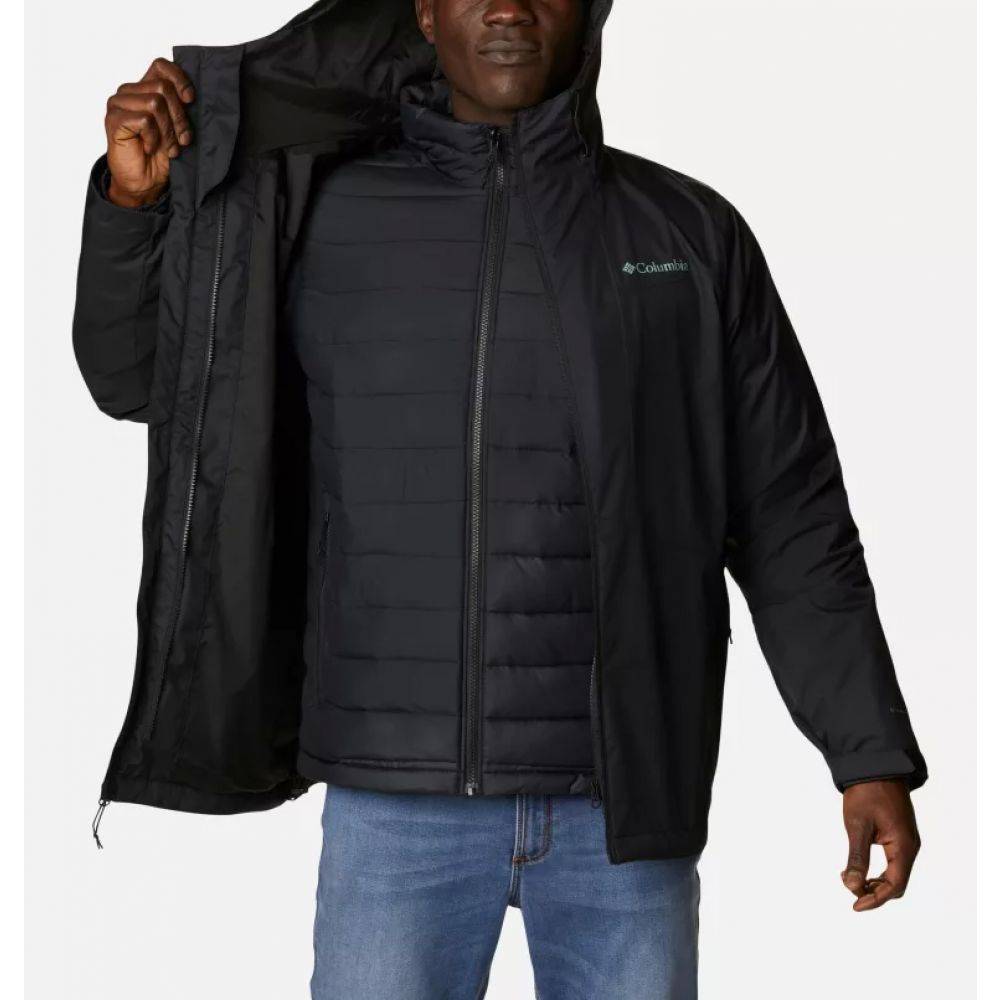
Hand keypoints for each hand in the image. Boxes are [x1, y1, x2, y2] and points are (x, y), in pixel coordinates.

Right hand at [104, 58, 194, 207]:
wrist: (145, 183)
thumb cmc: (161, 156)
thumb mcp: (177, 128)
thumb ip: (180, 107)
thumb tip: (192, 95)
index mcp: (145, 89)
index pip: (161, 66)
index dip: (180, 79)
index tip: (191, 100)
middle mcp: (129, 92)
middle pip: (164, 88)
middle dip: (180, 118)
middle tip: (183, 140)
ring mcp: (118, 104)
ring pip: (156, 102)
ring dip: (169, 131)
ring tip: (169, 148)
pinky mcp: (114, 119)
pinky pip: (145, 119)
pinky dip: (154, 138)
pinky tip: (150, 148)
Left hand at [841, 779, 919, 911]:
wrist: (875, 765)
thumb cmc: (866, 793)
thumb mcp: (857, 825)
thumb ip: (857, 857)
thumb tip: (853, 886)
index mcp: (904, 846)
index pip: (895, 885)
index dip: (876, 899)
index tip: (854, 905)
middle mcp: (910, 846)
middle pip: (896, 883)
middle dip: (874, 892)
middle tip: (849, 890)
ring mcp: (906, 840)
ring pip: (894, 873)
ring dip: (875, 882)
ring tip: (850, 879)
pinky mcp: (899, 834)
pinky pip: (892, 861)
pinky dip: (877, 870)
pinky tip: (859, 868)